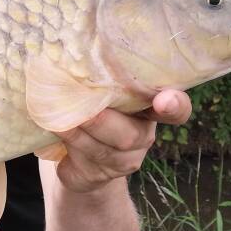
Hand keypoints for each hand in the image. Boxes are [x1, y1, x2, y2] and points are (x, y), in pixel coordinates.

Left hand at [54, 90, 190, 192]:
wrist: (78, 156)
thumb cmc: (94, 109)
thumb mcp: (103, 92)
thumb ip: (102, 80)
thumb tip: (72, 54)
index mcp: (150, 109)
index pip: (177, 110)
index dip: (175, 105)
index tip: (164, 99)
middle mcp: (142, 137)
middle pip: (130, 135)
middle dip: (101, 120)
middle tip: (79, 105)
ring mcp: (122, 161)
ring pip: (101, 150)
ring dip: (76, 131)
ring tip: (56, 116)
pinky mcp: (98, 176)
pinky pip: (83, 162)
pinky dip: (67, 143)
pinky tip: (54, 128)